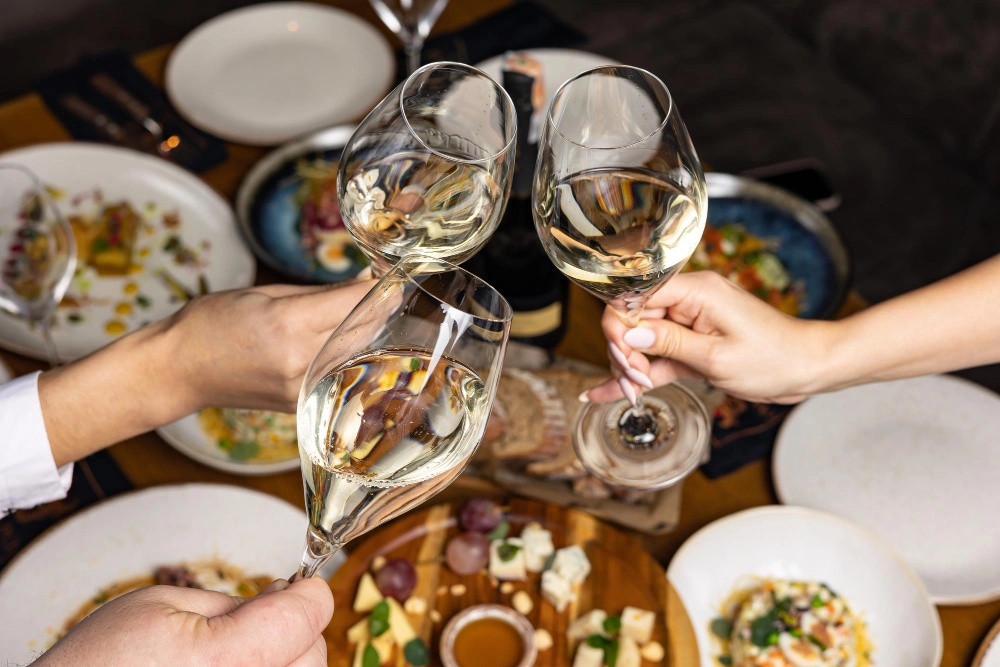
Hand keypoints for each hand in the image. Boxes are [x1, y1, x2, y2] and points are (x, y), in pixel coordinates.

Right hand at [37, 578, 332, 666]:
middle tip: (259, 619)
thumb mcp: (160, 606)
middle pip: (312, 655)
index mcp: (222, 660)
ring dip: (285, 659)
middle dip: (296, 628)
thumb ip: (231, 603)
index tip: (297, 585)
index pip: (304, 617)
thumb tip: (282, 595)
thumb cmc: (98, 665)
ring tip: (240, 652)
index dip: (306, 592)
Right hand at [40, 280, 373, 466]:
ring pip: (359, 356)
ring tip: (377, 313)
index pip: (355, 304)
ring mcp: (302, 387)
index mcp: (288, 324)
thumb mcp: (264, 293)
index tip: (393, 277)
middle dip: (381, 308)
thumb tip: (363, 284)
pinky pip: (341, 376)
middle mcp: (300, 360)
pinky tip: (357, 342)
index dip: (380, 289)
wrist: (178, 371)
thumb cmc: (211, 323)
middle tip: (391, 290)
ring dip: (372, 334)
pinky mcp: (301, 404)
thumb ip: (318, 293)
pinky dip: (354, 357)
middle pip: (364, 331)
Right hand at [583, 271, 834, 403]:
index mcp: (695, 291)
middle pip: (633, 320)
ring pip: (641, 341)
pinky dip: (641, 374)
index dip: (620, 329)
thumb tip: (628, 335)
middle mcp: (688, 301)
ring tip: (635, 395)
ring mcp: (689, 322)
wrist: (808, 368)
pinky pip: (658, 356)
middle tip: (635, 384)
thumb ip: (669, 343)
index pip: (634, 298)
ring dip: (632, 369)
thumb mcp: (717, 357)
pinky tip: (610, 392)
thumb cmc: (775, 358)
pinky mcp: (692, 344)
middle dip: (626, 354)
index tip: (627, 361)